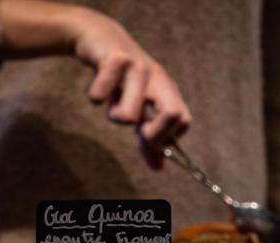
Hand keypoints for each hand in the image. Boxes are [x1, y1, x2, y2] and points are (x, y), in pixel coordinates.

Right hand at [0, 0, 191, 168]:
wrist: (99, 38)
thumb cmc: (121, 78)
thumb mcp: (137, 107)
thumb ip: (147, 138)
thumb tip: (159, 168)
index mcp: (167, 91)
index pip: (183, 122)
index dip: (166, 137)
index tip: (147, 136)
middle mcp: (158, 79)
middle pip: (173, 115)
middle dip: (152, 135)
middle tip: (134, 128)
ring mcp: (138, 68)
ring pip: (131, 114)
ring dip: (115, 116)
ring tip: (110, 103)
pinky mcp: (115, 58)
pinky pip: (102, 93)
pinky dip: (96, 97)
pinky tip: (96, 90)